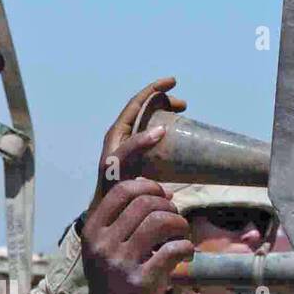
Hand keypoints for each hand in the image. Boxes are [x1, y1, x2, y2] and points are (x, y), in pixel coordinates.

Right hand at [79, 133, 192, 293]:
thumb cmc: (113, 284)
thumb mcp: (105, 249)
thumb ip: (120, 222)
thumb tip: (155, 189)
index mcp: (93, 232)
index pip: (121, 191)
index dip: (149, 187)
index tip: (163, 197)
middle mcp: (103, 245)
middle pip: (144, 203)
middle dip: (168, 206)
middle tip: (175, 220)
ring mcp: (121, 263)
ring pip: (159, 222)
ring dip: (179, 224)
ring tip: (181, 235)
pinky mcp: (141, 281)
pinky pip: (173, 250)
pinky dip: (186, 247)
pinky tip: (186, 253)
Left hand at [84, 76, 186, 221]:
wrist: (110, 211)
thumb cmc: (112, 187)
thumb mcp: (120, 163)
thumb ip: (135, 146)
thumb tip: (160, 128)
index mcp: (117, 133)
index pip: (136, 103)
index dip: (153, 89)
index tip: (173, 82)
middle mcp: (123, 137)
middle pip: (145, 110)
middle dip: (164, 101)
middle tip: (184, 106)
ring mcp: (132, 147)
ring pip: (151, 122)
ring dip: (166, 114)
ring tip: (183, 114)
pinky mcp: (141, 158)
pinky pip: (155, 137)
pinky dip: (167, 131)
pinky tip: (178, 136)